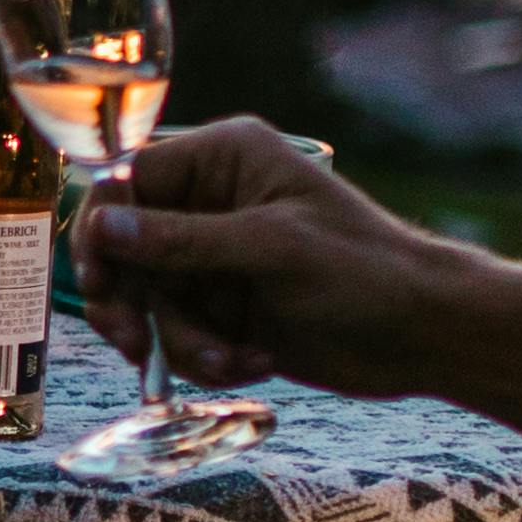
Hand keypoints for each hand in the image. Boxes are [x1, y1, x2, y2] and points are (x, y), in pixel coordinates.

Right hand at [69, 120, 484, 396]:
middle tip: (134, 344)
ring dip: (182, 341)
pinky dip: (206, 357)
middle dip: (133, 303)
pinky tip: (254, 361)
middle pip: (125, 249)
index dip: (103, 230)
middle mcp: (210, 203)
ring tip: (232, 359)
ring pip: (150, 302)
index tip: (100, 280)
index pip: (129, 181)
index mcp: (224, 160)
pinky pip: (178, 336)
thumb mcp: (271, 249)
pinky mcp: (225, 310)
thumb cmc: (364, 271)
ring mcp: (216, 260)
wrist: (422, 333)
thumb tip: (104, 226)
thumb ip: (183, 240)